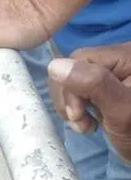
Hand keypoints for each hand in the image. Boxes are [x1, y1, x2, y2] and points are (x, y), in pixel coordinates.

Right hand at [48, 45, 130, 162]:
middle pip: (74, 69)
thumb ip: (94, 84)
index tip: (78, 116)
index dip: (71, 88)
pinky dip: (76, 109)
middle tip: (81, 123)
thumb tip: (55, 66)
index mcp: (126, 55)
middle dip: (70, 100)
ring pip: (72, 81)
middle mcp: (117, 57)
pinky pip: (78, 91)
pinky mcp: (104, 87)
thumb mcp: (120, 109)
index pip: (80, 59)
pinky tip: (88, 121)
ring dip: (70, 107)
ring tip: (84, 125)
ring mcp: (110, 73)